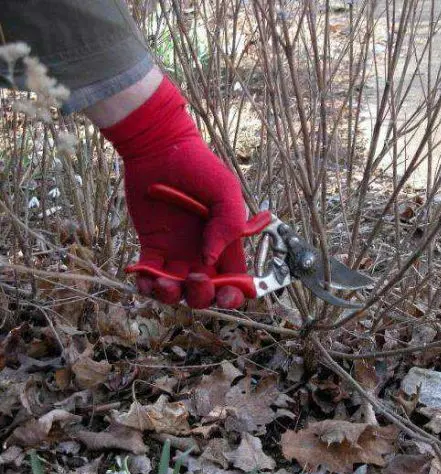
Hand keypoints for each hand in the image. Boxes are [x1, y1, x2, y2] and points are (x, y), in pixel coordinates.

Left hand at [102, 76, 246, 308]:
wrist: (159, 150)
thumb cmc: (197, 166)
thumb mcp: (225, 189)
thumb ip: (229, 223)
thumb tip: (210, 259)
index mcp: (225, 242)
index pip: (235, 278)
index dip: (234, 293)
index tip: (226, 290)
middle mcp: (202, 252)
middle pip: (207, 292)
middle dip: (202, 296)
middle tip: (195, 279)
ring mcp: (176, 252)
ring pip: (177, 290)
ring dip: (171, 295)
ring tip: (163, 282)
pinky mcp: (151, 247)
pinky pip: (149, 275)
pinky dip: (146, 284)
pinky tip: (144, 277)